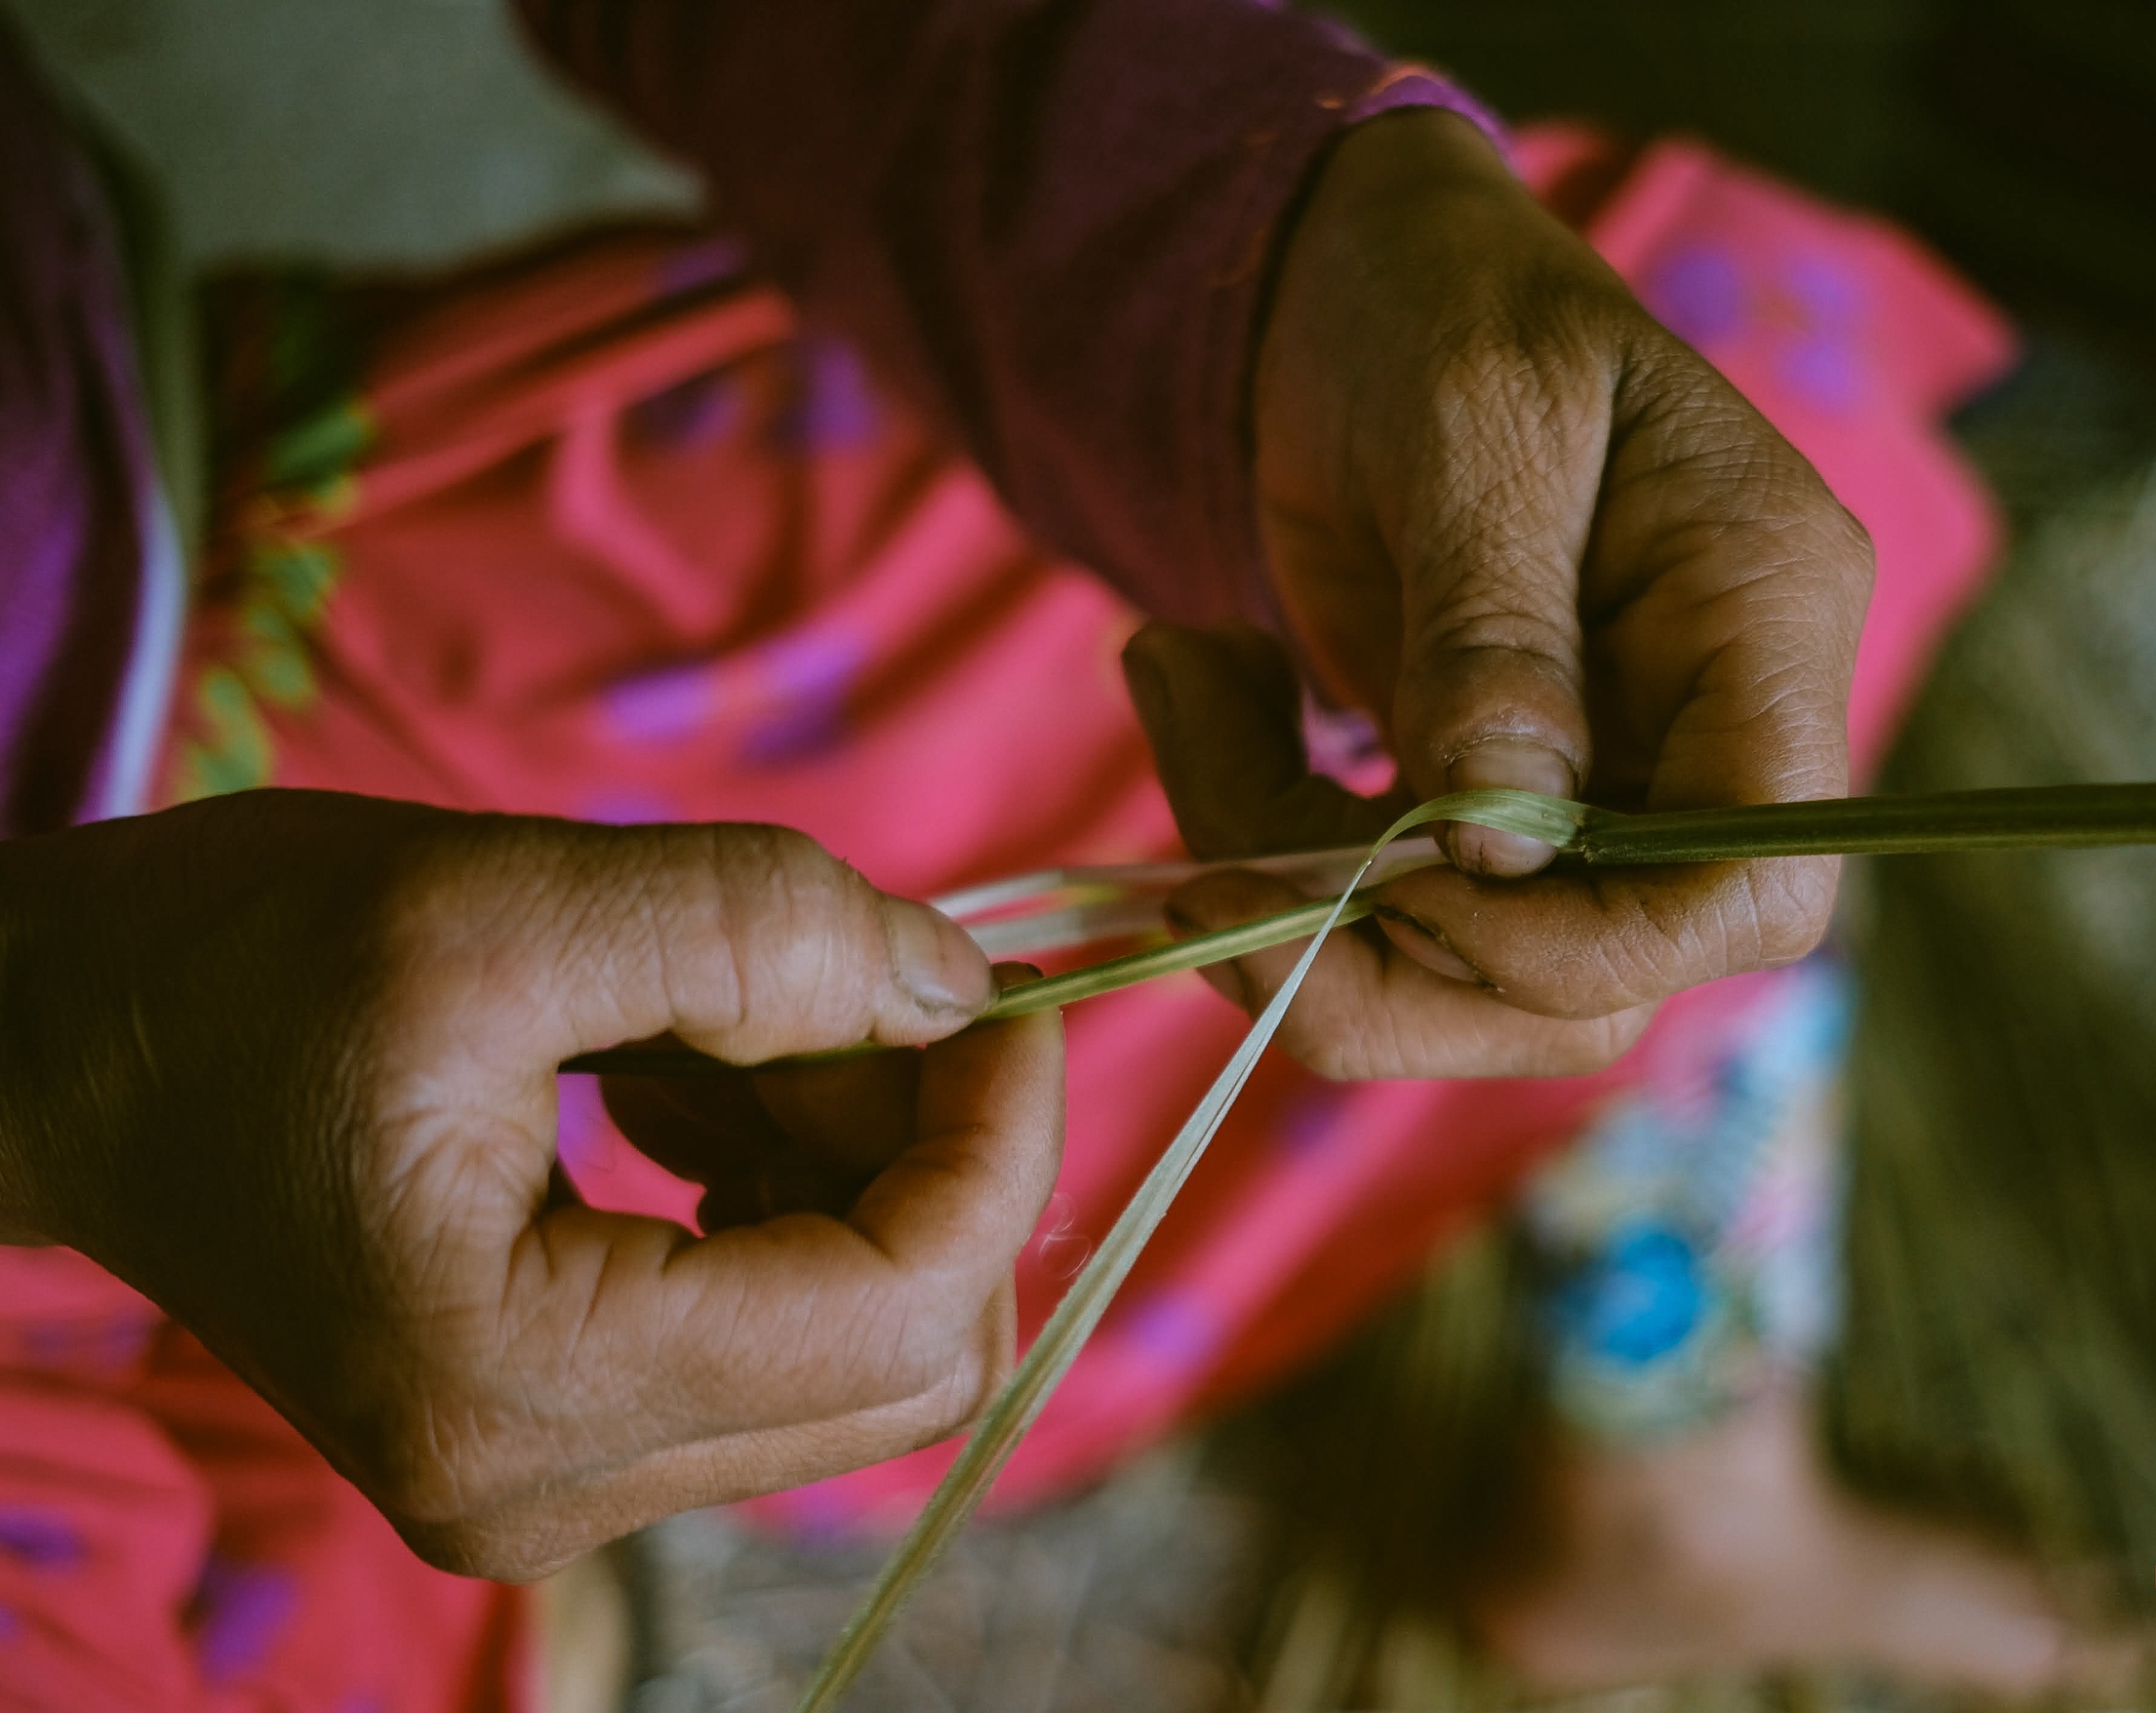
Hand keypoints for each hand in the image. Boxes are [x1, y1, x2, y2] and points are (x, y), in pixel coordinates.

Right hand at [0, 790, 1060, 1578]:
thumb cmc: (231, 967)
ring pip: (859, 1343)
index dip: (998, 1141)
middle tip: (858, 987)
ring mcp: (556, 1479)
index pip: (899, 1313)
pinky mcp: (563, 1432)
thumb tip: (964, 983)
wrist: (67, 1054)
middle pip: (907, 1355)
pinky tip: (689, 1080)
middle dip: (932, 1153)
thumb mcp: (499, 902)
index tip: (1004, 989)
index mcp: (520, 1382)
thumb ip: (757, 933)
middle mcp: (547, 1489)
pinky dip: (789, 1191)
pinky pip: (775, 1331)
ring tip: (727, 1026)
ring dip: (859, 1162)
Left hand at [1121, 110, 1872, 1077]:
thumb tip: (1502, 841)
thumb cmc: (1447, 301)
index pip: (1755, 885)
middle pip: (1601, 981)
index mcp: (1761, 619)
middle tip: (1211, 882)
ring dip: (1296, 906)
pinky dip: (1262, 846)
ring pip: (1475, 977)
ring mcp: (1593, 780)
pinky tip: (1199, 690)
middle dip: (1392, 968)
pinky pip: (1384, 907)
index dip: (1593, 948)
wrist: (1354, 281)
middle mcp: (1699, 731)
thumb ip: (1494, 628)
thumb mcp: (1474, 426)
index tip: (1411, 887)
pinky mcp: (1478, 802)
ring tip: (1182, 696)